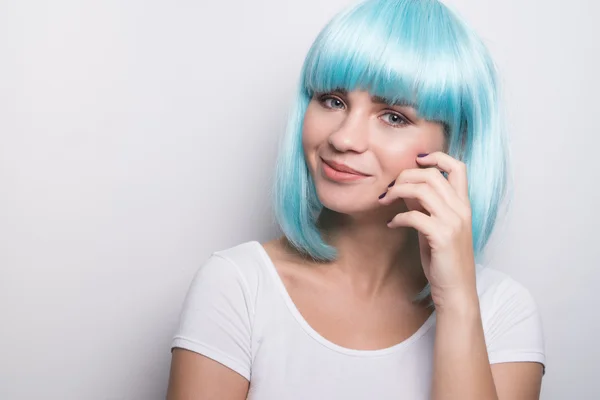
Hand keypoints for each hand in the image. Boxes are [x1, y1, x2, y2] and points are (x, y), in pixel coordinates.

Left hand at [378, 151, 476, 307]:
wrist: (456, 290)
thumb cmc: (444, 259)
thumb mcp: (434, 227)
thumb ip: (425, 206)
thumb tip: (406, 188)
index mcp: (463, 204)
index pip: (458, 167)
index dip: (437, 157)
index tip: (416, 160)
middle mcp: (461, 209)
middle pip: (431, 175)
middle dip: (405, 177)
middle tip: (388, 189)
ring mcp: (454, 222)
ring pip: (422, 190)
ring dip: (397, 192)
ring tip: (384, 201)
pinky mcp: (442, 236)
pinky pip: (414, 216)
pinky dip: (398, 218)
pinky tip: (392, 225)